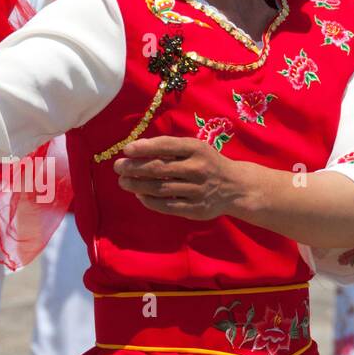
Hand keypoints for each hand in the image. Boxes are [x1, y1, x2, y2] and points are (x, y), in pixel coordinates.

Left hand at [114, 135, 244, 219]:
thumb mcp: (195, 148)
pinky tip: (139, 194)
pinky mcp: (196, 209)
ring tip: (123, 181)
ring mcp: (197, 190)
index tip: (127, 150)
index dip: (144, 148)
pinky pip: (167, 206)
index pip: (166, 146)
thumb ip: (170, 147)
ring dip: (137, 185)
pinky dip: (149, 200)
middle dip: (134, 168)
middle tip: (118, 167)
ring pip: (160, 188)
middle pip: (159, 168)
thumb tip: (137, 149)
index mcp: (196, 149)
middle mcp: (198, 168)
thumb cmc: (206, 163)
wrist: (235, 186)